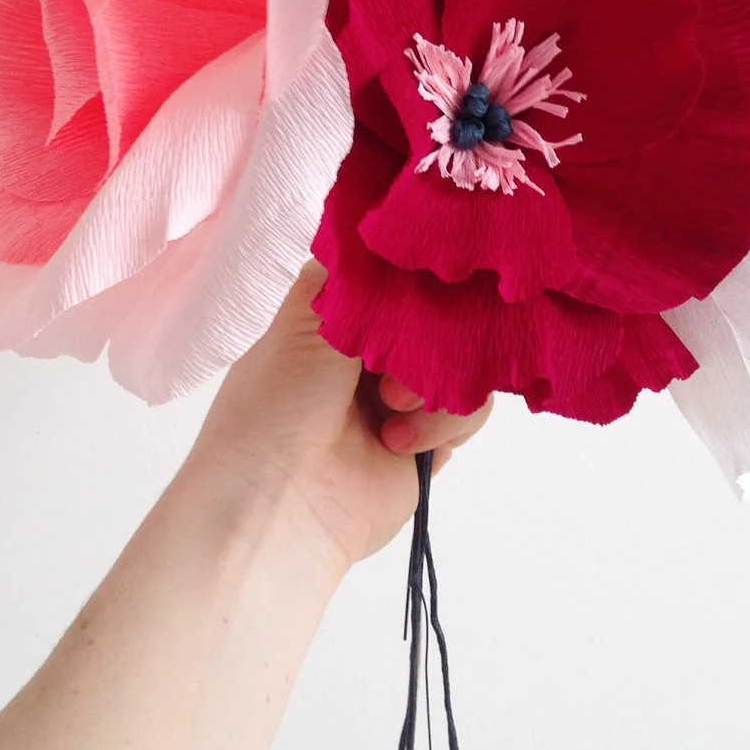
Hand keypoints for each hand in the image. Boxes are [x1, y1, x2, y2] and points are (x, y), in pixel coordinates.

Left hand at [185, 261, 492, 568]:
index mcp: (334, 315)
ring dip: (432, 381)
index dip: (413, 273)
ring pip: (462, 359)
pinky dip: (445, 420)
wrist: (281, 506)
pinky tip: (399, 439)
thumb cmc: (277, 405)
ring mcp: (403, 396)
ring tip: (390, 406)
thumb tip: (398, 242)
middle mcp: (369, 352)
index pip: (393, 273)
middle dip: (430, 330)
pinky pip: (471, 408)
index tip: (427, 274)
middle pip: (439, 313)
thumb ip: (360, 275)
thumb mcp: (307, 318)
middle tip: (396, 356)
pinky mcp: (430, 440)